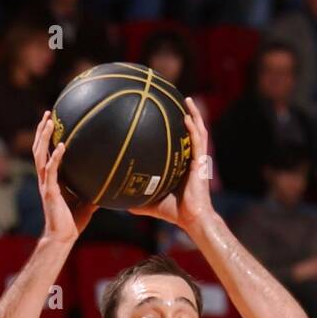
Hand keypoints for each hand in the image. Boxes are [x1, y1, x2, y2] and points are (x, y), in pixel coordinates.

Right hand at [32, 113, 94, 241]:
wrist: (63, 237)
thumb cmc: (73, 222)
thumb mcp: (88, 202)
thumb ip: (94, 190)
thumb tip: (110, 184)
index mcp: (52, 179)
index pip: (46, 153)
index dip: (47, 138)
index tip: (52, 121)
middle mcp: (46, 178)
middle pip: (39, 149)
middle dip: (41, 131)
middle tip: (48, 114)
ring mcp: (46, 184)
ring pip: (40, 155)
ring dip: (43, 138)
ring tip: (48, 122)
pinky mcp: (50, 191)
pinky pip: (51, 171)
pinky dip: (55, 158)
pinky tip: (61, 147)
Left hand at [127, 97, 212, 232]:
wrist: (191, 219)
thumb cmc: (174, 212)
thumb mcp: (150, 201)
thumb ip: (136, 198)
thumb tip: (116, 200)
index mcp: (182, 165)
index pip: (180, 141)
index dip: (177, 127)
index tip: (167, 113)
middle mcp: (191, 159)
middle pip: (192, 131)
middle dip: (188, 114)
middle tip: (178, 98)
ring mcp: (197, 160)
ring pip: (199, 131)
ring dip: (194, 114)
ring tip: (187, 99)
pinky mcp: (200, 164)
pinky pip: (198, 141)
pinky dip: (193, 128)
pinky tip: (187, 117)